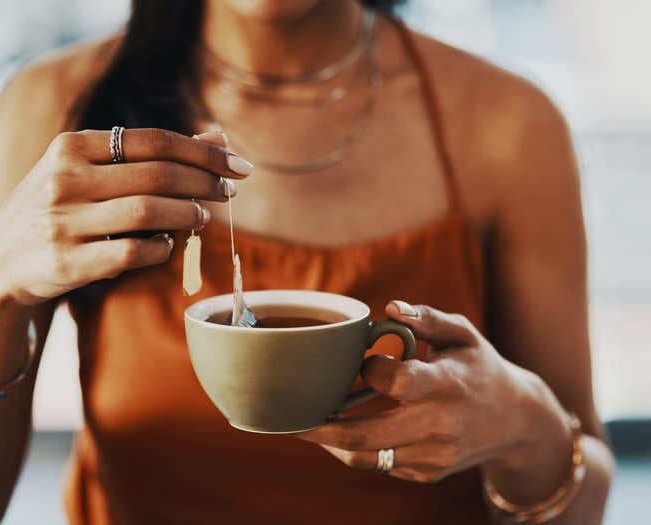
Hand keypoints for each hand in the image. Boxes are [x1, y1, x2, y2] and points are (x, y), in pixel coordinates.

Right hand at [0, 128, 251, 305]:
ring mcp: (63, 222)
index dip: (204, 152)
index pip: (154, 140)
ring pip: (150, 212)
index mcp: (71, 147)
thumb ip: (148, 155)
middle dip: (206, 182)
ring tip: (204, 217)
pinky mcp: (68, 263)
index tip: (238, 164)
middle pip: (158, 174)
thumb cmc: (59, 209)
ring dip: (189, 214)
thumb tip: (217, 136)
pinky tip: (171, 244)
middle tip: (231, 191)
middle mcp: (64, 179)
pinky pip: (135, 252)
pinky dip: (164, 248)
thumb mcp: (89, 171)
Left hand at [297, 301, 569, 483]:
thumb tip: (389, 308)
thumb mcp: (463, 334)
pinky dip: (355, 449)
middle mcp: (440, 426)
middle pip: (367, 434)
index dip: (371, 370)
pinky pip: (380, 465)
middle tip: (290, 417)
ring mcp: (434, 455)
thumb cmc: (480, 367)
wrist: (517, 422)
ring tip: (305, 425)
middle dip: (320, 428)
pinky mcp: (428, 473)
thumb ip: (427, 318)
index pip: (395, 382)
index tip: (365, 361)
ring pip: (367, 457)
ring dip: (330, 443)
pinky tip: (340, 433)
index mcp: (447, 385)